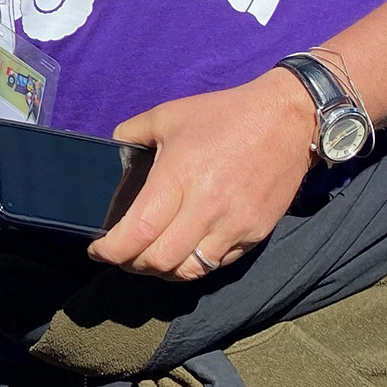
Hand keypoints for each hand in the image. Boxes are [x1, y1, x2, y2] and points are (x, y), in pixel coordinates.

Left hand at [87, 69, 317, 279]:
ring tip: (149, 258)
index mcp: (179, 177)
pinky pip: (218, 264)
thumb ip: (130, 135)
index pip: (139, 232)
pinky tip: (183, 251)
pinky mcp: (256, 234)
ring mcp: (234, 225)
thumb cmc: (224, 115)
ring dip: (163, 271)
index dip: (112, 250)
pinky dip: (194, 264)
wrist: (290, 119)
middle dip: (132, 265)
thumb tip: (110, 155)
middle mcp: (206, 208)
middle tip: (121, 255)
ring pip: (189, 271)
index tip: (97, 250)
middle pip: (160, 261)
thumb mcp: (167, 115)